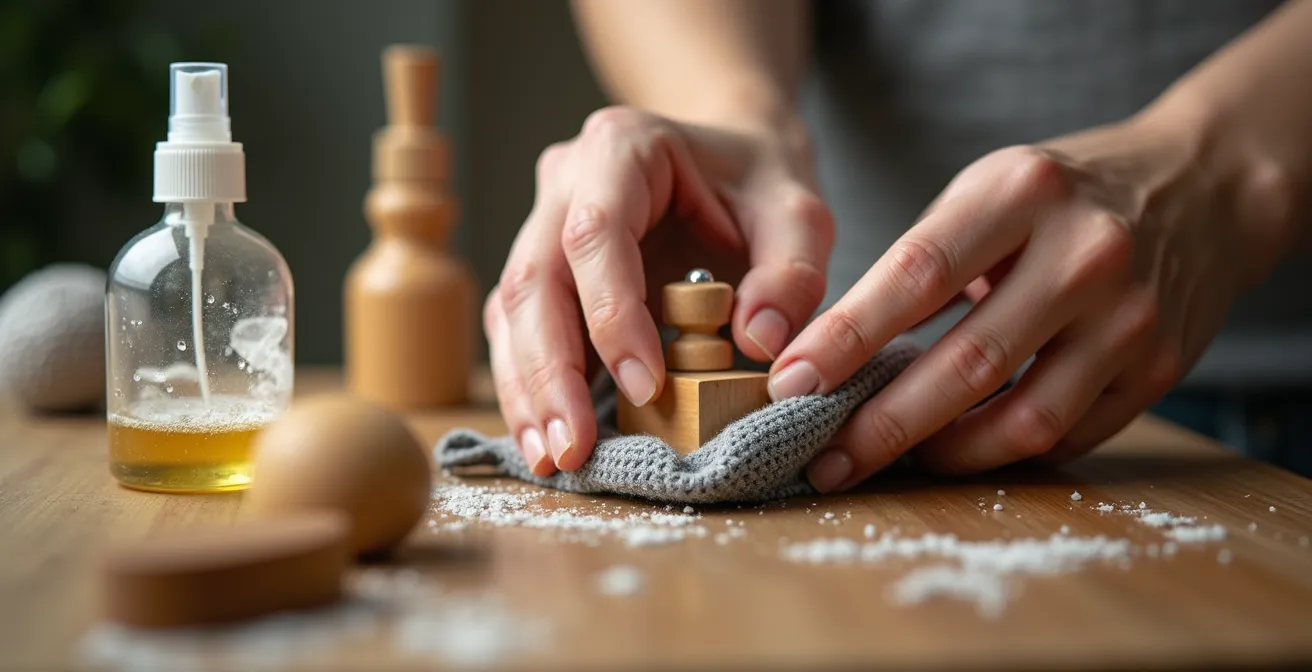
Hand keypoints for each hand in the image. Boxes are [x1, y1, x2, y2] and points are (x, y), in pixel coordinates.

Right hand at [486, 106, 833, 474]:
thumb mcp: (800, 214)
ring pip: (511, 310)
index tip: (647, 385)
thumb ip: (793, 273)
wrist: (729, 161)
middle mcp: (564, 181)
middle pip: (534, 278)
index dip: (612, 313)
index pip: (596, 233)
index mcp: (622, 147)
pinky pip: (518, 331)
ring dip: (528, 391)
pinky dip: (530, 388)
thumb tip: (759, 345)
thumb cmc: (759, 185)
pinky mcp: (542, 271)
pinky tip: (547, 439)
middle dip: (550, 372)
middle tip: (572, 448)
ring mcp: (542, 225)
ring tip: (552, 459)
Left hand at [768, 110, 1294, 491]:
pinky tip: (954, 450)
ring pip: (1020, 420)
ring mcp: (1129, 318)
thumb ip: (921, 261)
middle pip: (965, 364)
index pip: (916, 275)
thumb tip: (833, 350)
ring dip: (940, 453)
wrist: (1203, 187)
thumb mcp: (990, 188)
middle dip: (880, 424)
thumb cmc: (1064, 193)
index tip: (789, 381)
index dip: (845, 338)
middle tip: (821, 457)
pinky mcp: (1158, 369)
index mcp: (1022, 193)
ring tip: (881, 460)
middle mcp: (1084, 255)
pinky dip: (999, 451)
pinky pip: (1065, 436)